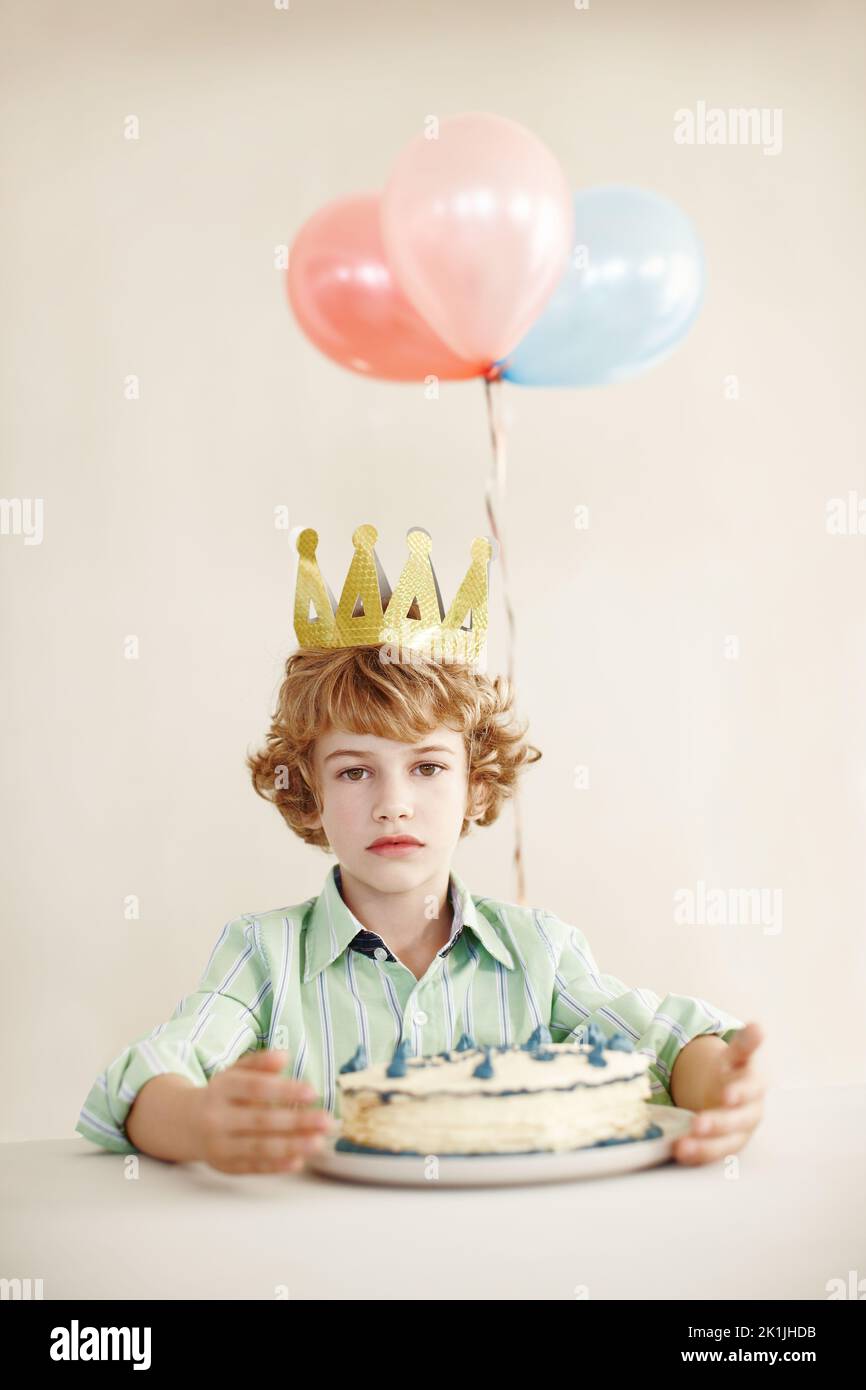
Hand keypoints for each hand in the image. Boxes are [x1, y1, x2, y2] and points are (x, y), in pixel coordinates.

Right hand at [192, 1049, 336, 1173]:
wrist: (183, 1124)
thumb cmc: (220, 1095)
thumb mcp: (234, 1072)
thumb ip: (259, 1063)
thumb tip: (284, 1055)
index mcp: (222, 1089)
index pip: (255, 1088)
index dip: (284, 1090)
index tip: (312, 1092)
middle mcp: (217, 1118)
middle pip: (260, 1121)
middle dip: (296, 1122)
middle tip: (327, 1121)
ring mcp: (219, 1145)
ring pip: (258, 1147)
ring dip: (292, 1146)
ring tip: (318, 1142)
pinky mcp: (224, 1166)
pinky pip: (253, 1167)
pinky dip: (276, 1166)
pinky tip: (299, 1161)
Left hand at [672, 1022, 765, 1165]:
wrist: (730, 1090)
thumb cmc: (733, 1072)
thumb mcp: (737, 1055)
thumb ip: (745, 1044)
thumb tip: (758, 1026)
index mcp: (754, 1086)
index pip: (751, 1089)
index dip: (740, 1093)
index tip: (726, 1095)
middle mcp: (750, 1111)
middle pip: (738, 1120)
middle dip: (719, 1122)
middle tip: (697, 1123)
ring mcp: (738, 1132)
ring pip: (726, 1142)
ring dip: (706, 1145)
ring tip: (682, 1144)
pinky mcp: (726, 1146)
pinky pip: (713, 1153)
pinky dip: (697, 1154)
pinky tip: (680, 1151)